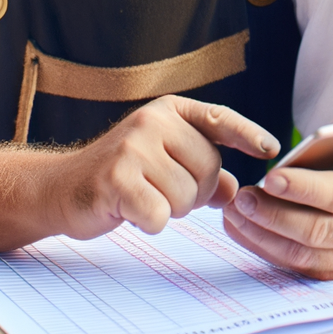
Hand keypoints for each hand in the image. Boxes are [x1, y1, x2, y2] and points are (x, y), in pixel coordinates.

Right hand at [49, 95, 279, 239]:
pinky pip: (161, 215)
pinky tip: (131, 212)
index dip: (248, 134)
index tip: (272, 150)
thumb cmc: (122, 177)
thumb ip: (203, 172)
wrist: (60, 189)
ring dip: (172, 209)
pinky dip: (152, 222)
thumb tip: (237, 191)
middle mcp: (153, 121)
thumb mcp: (165, 163)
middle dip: (196, 192)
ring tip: (144, 198)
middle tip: (164, 192)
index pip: (219, 118)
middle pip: (210, 168)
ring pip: (188, 195)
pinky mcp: (116, 179)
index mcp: (170, 111)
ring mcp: (134, 147)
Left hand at [223, 122, 332, 279]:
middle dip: (275, 214)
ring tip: (234, 211)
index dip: (304, 189)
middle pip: (316, 230)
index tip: (270, 177)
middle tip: (243, 196)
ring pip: (300, 253)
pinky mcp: (330, 272)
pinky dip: (261, 247)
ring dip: (261, 234)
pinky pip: (292, 265)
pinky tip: (240, 228)